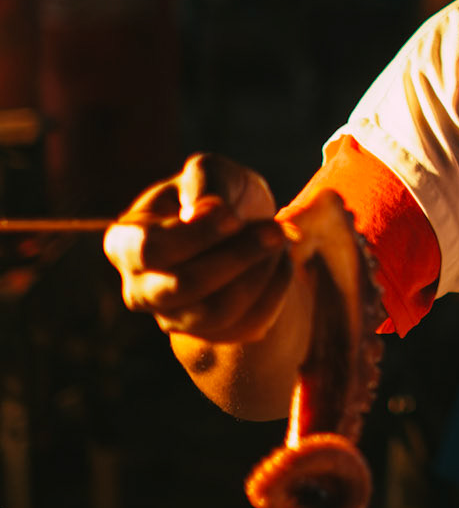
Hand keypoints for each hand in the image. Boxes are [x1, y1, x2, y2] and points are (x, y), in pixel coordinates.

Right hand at [104, 152, 293, 345]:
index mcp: (125, 243)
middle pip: (183, 286)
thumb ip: (205, 180)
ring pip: (217, 311)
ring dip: (258, 274)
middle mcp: (140, 288)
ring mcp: (172, 318)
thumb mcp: (213, 171)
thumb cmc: (220, 194)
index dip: (196, 235)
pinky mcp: (209, 335)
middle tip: (276, 231)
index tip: (234, 216)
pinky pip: (245, 327)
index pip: (150, 249)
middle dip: (237, 257)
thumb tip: (202, 211)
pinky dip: (273, 292)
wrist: (247, 230)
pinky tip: (284, 263)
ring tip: (280, 241)